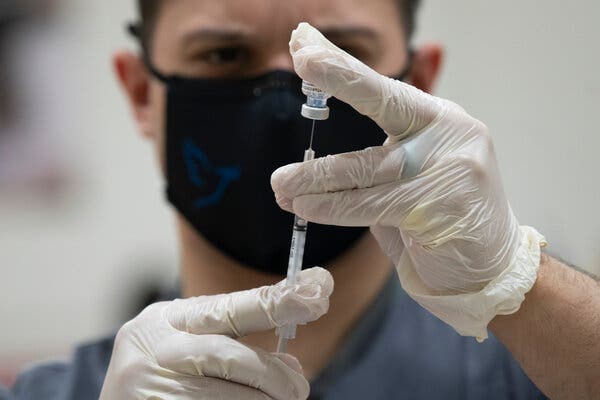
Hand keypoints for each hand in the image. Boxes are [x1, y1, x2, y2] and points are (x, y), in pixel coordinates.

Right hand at [99, 267, 332, 399]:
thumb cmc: (160, 376)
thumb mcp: (187, 348)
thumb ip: (233, 348)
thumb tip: (292, 366)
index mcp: (165, 320)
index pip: (229, 308)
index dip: (275, 302)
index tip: (316, 294)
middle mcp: (152, 347)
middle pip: (228, 355)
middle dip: (272, 374)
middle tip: (299, 388)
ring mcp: (147, 385)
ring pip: (226, 393)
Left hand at [272, 23, 544, 339]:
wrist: (489, 269)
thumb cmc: (439, 219)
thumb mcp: (410, 179)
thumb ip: (374, 163)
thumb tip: (311, 165)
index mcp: (437, 122)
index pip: (386, 89)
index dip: (345, 67)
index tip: (306, 44)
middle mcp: (448, 135)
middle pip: (387, 101)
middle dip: (342, 75)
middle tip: (302, 59)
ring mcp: (451, 169)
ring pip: (368, 166)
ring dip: (316, 175)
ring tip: (281, 183)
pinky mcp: (441, 208)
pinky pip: (372, 205)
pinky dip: (333, 207)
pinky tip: (306, 207)